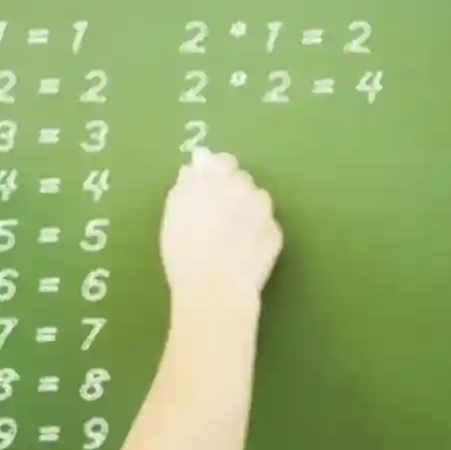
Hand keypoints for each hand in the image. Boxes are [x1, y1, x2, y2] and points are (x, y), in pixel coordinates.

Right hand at [158, 149, 282, 299]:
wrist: (214, 288)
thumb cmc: (185, 251)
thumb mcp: (174, 214)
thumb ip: (186, 185)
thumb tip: (195, 170)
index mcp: (217, 177)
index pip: (223, 162)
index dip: (217, 175)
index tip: (210, 191)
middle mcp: (244, 187)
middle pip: (242, 181)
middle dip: (233, 194)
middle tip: (218, 220)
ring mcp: (264, 210)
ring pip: (257, 203)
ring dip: (248, 213)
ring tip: (231, 239)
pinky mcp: (276, 233)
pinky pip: (266, 228)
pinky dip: (257, 236)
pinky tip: (243, 254)